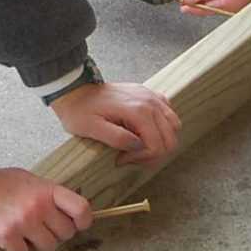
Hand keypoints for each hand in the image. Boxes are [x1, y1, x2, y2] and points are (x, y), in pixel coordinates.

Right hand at [0, 167, 92, 250]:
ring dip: (35, 244)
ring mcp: (23, 222)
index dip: (83, 221)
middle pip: (66, 233)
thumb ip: (46, 194)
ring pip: (48, 247)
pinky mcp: (7, 236)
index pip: (81, 209)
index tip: (77, 224)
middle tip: (38, 228)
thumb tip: (66, 210)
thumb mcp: (26, 180)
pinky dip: (15, 250)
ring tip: (21, 233)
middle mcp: (38, 206)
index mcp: (46, 189)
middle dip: (54, 234)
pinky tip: (6, 238)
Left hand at [50, 81, 181, 166]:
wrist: (76, 90)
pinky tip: (144, 132)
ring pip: (174, 127)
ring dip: (160, 142)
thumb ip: (116, 138)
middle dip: (153, 154)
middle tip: (130, 157)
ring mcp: (151, 96)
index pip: (156, 145)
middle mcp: (150, 102)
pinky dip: (162, 128)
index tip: (122, 159)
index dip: (142, 159)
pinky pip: (168, 114)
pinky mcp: (149, 95)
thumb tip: (137, 146)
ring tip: (138, 146)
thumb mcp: (92, 128)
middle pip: (170, 138)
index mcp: (137, 111)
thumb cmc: (80, 110)